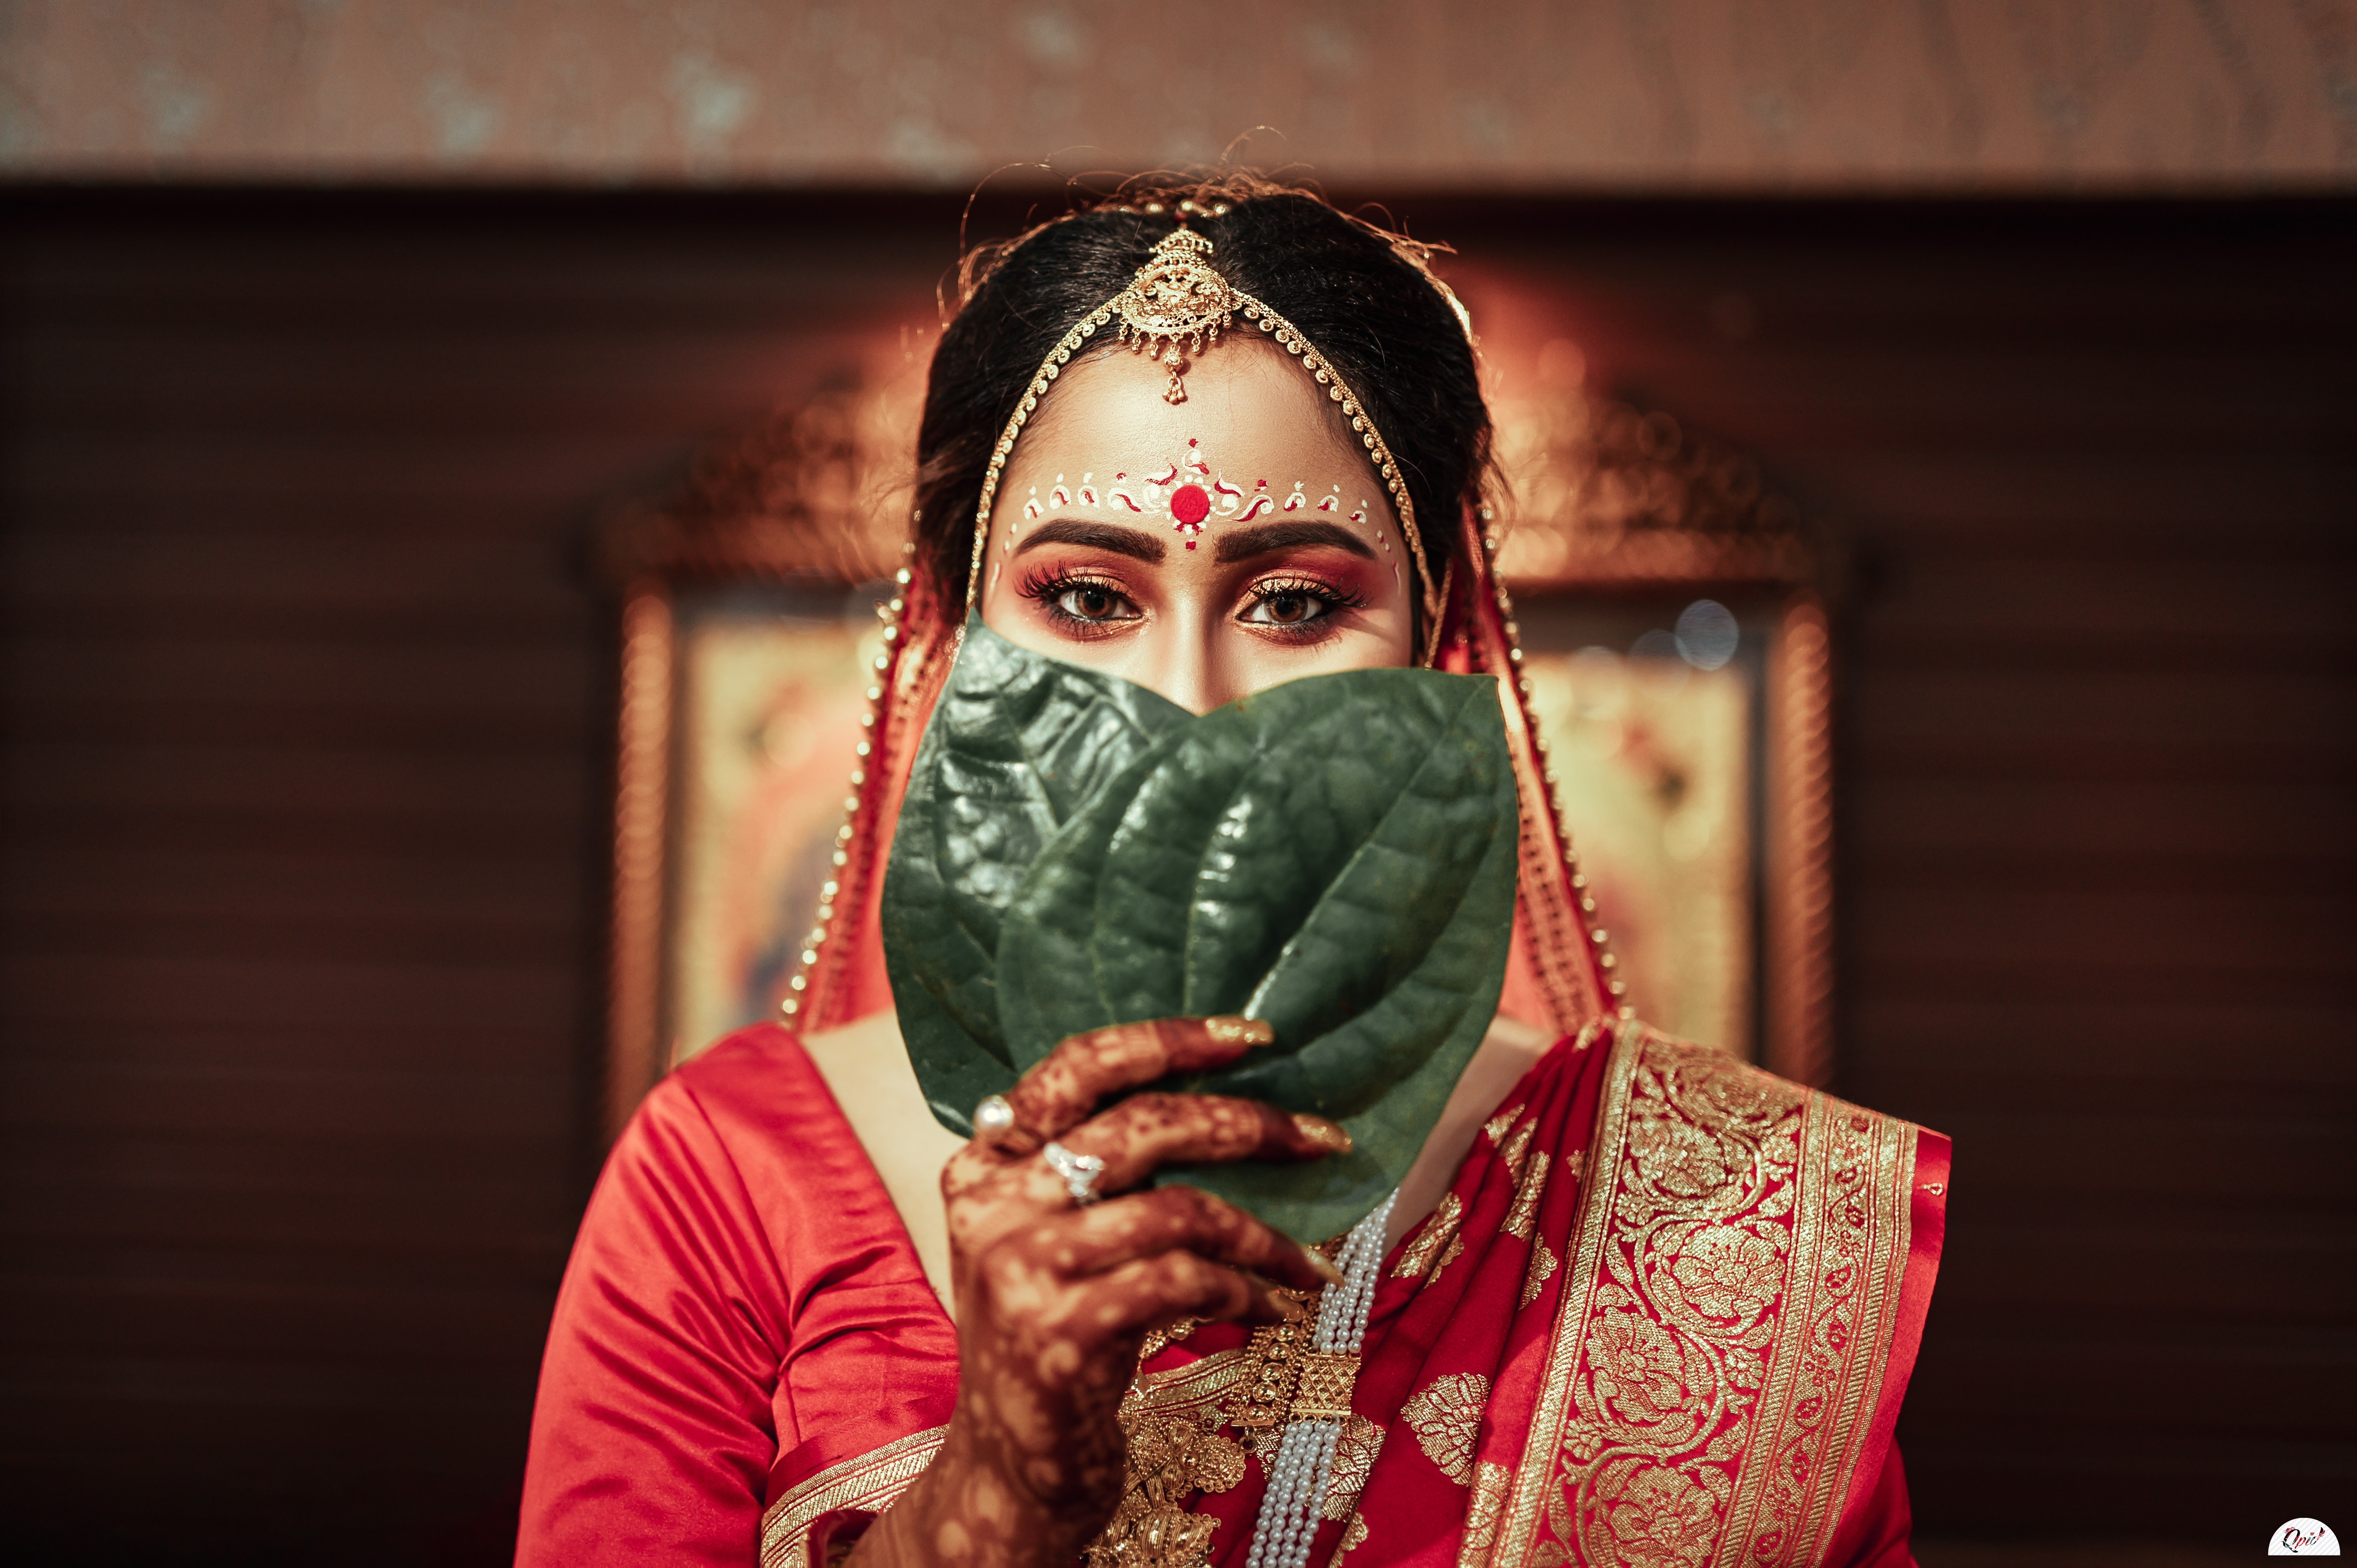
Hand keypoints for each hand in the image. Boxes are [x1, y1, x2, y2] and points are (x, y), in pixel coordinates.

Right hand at [845, 1016, 1348, 1567]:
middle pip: (1143, 1126)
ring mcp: (1021, 1269)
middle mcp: (994, 1203)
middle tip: (1325, 1139)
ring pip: (1178, 1209)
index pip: (1078, 1066)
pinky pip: (1184, 1282)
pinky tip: (1265, 1311)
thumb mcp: (1054, 1239)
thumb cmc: (1056, 1336)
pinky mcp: (1060, 1334)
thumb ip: (1101, 1173)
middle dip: (1250, 1124)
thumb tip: (1231, 1111)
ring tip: (1307, 1262)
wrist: (1011, 1466)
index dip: (1168, 1040)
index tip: (1252, 1037)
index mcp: (987, 1161)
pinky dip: (1242, 1292)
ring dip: (1263, 1235)